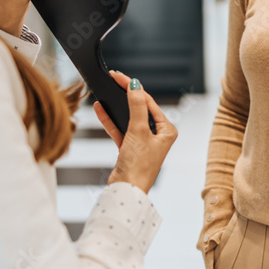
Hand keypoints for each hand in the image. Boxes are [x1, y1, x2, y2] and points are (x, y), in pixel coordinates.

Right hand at [93, 70, 177, 194]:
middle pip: (140, 108)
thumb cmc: (139, 165)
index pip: (149, 102)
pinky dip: (111, 121)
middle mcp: (157, 135)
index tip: (120, 77)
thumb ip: (137, 106)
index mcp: (167, 130)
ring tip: (106, 90)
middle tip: (113, 79)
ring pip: (129, 118)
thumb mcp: (138, 131)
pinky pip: (120, 130)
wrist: (126, 191)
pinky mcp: (130, 149)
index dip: (134, 88)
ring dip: (116, 106)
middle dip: (125, 94)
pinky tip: (101, 109)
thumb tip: (135, 86)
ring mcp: (143, 142)